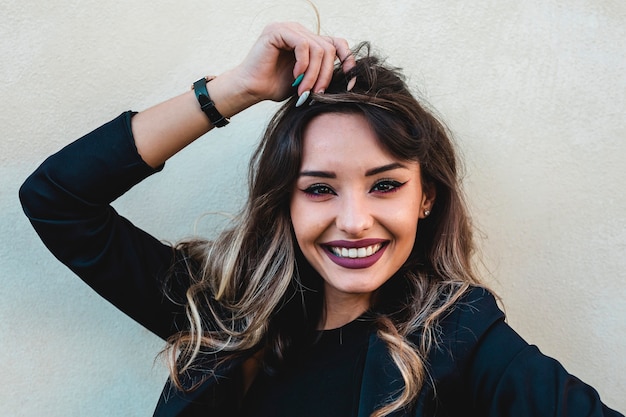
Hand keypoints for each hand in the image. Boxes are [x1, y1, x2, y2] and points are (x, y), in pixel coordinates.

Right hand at [232, 22, 355, 102]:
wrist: (252, 89)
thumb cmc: (275, 86)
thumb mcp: (307, 81)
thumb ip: (323, 73)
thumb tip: (349, 78)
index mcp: (308, 41)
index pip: (337, 43)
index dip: (348, 60)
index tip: (351, 82)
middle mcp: (300, 30)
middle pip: (329, 48)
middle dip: (326, 74)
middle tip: (317, 93)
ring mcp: (289, 28)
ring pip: (318, 48)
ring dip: (314, 74)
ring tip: (304, 90)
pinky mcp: (279, 30)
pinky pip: (303, 45)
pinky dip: (303, 64)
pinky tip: (295, 77)